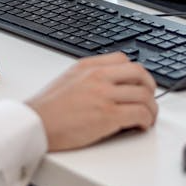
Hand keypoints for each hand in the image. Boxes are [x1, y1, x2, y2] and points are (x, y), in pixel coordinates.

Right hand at [26, 53, 157, 151]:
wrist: (34, 124)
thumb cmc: (47, 109)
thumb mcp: (67, 80)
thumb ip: (88, 78)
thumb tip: (107, 85)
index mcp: (88, 66)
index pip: (123, 59)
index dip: (136, 73)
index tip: (138, 84)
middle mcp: (98, 76)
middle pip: (139, 73)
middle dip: (150, 87)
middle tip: (149, 100)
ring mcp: (104, 95)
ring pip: (144, 94)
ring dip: (151, 108)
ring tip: (147, 118)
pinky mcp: (108, 115)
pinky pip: (140, 113)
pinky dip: (146, 120)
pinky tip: (140, 126)